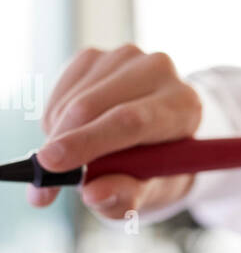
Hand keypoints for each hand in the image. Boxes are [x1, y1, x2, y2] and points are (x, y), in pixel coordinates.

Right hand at [30, 45, 202, 218]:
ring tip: (77, 159)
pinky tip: (75, 133)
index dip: (88, 142)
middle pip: (94, 105)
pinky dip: (56, 121)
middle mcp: (159, 71)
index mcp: (183, 107)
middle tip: (44, 180)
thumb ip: (126, 197)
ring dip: (59, 136)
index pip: (131, 121)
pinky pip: (60, 92)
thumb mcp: (151, 192)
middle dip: (62, 143)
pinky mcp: (98, 55)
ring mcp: (126, 58)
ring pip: (72, 100)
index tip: (50, 165)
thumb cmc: (157, 169)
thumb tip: (93, 194)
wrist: (158, 136)